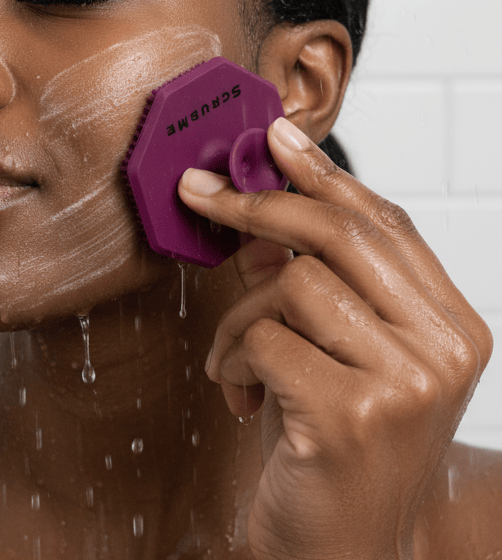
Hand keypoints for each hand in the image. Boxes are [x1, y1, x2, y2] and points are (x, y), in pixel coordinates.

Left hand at [178, 117, 492, 559]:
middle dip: (257, 203)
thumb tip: (258, 217)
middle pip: (341, 232)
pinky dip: (232, 361)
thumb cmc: (330, 446)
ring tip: (239, 365)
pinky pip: (262, 337)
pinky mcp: (353, 413)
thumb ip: (311, 285)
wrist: (340, 553)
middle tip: (200, 191)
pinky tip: (242, 399)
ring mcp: (407, 381)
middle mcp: (445, 348)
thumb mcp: (330, 354)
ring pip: (290, 282)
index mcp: (452, 326)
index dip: (322, 173)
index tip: (274, 136)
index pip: (384, 222)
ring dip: (240, 319)